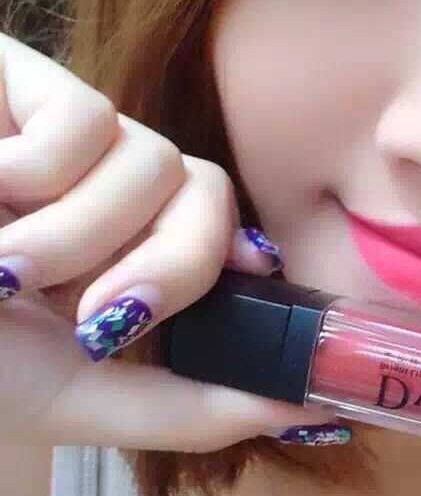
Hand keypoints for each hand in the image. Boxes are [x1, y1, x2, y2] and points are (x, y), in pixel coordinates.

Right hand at [0, 32, 328, 450]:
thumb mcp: (58, 392)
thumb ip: (176, 405)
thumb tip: (305, 412)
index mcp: (125, 268)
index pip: (237, 259)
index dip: (273, 295)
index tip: (311, 349)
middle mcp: (113, 202)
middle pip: (215, 206)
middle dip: (174, 271)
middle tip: (97, 315)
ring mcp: (72, 141)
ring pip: (160, 166)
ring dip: (79, 238)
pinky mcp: (33, 83)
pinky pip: (91, 124)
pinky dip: (36, 178)